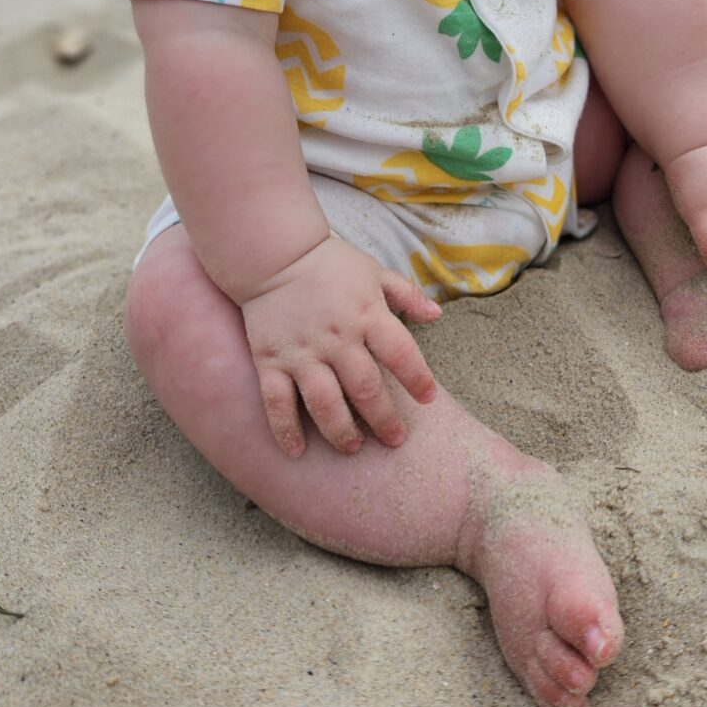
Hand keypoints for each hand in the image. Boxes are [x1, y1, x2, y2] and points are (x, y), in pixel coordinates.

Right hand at [239, 238, 440, 456]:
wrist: (274, 254)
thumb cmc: (329, 265)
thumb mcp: (373, 272)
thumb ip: (405, 295)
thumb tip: (436, 315)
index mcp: (366, 314)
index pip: (401, 352)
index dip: (418, 378)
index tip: (428, 399)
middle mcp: (336, 337)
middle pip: (365, 387)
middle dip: (384, 419)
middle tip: (395, 440)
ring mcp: (301, 352)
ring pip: (324, 402)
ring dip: (341, 431)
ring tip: (353, 447)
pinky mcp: (270, 361)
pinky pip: (277, 402)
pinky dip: (286, 430)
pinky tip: (297, 452)